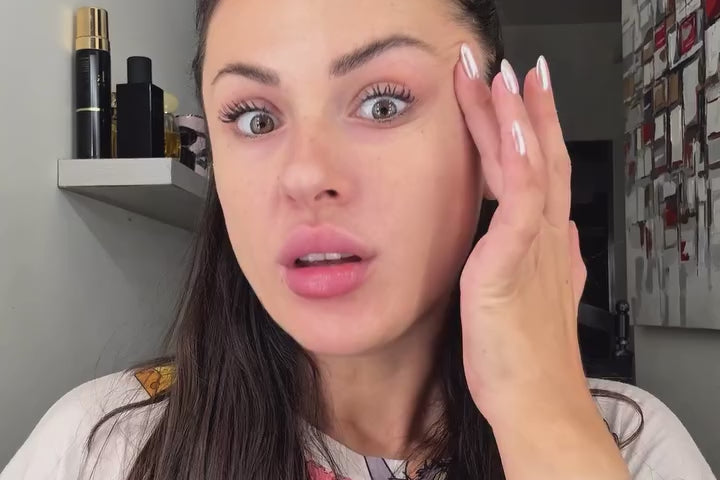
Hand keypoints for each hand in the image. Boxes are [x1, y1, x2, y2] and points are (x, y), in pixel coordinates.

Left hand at [454, 47, 628, 479]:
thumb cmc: (526, 362)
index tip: (519, 100)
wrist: (536, 404)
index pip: (540, 174)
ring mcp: (535, 245)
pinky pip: (522, 196)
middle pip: (538, 158)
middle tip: (512, 69)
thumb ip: (549, 263)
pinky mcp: (515, 260)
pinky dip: (519, 155)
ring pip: (531, 165)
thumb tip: (560, 238)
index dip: (532, 134)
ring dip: (517, 116)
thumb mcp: (536, 302)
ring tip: (504, 74)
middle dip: (524, 109)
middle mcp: (545, 237)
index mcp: (543, 245)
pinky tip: (508, 121)